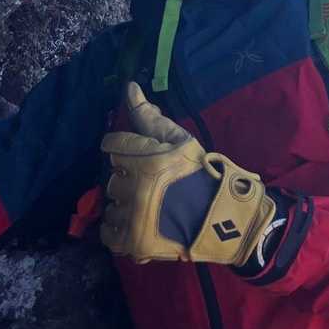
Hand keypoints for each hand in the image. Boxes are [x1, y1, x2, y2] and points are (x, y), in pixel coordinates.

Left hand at [100, 83, 277, 265]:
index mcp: (145, 161)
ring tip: (149, 205)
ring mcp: (131, 218)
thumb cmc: (202, 174)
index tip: (145, 158)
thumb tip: (129, 86)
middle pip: (113, 175)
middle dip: (129, 177)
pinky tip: (138, 222)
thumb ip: (149, 116)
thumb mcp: (180, 140)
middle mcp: (133, 189)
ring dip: (125, 202)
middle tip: (153, 184)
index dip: (130, 150)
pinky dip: (119, 227)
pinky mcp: (130, 242)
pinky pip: (108, 231)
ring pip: (111, 203)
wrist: (220, 220)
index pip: (113, 145)